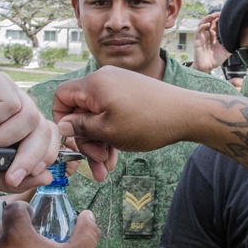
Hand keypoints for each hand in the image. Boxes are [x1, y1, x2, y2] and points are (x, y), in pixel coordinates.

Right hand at [0, 65, 59, 189]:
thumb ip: (15, 177)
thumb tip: (47, 177)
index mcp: (14, 124)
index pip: (47, 134)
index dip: (45, 156)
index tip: (26, 175)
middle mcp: (13, 104)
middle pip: (44, 127)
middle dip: (30, 156)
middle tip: (11, 174)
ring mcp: (3, 88)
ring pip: (30, 116)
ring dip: (4, 137)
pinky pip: (11, 103)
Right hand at [52, 66, 190, 158]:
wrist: (185, 114)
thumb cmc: (147, 122)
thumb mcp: (107, 131)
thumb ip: (81, 128)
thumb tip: (62, 126)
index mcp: (94, 84)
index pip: (62, 96)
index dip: (62, 120)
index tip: (72, 140)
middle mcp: (103, 80)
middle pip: (80, 111)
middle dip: (86, 140)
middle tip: (97, 161)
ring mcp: (118, 86)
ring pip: (97, 117)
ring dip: (99, 143)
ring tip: (107, 168)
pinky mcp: (129, 95)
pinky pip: (111, 114)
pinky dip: (111, 134)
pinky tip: (116, 157)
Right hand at [191, 12, 229, 72]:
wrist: (207, 69)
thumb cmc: (214, 61)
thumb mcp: (226, 51)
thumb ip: (231, 45)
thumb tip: (240, 40)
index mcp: (213, 37)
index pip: (215, 24)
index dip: (219, 19)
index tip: (225, 15)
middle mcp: (207, 36)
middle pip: (209, 22)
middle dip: (214, 16)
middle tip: (220, 12)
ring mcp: (202, 38)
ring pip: (202, 24)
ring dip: (207, 18)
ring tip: (213, 15)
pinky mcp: (197, 41)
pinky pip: (198, 32)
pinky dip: (202, 27)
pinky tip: (207, 24)